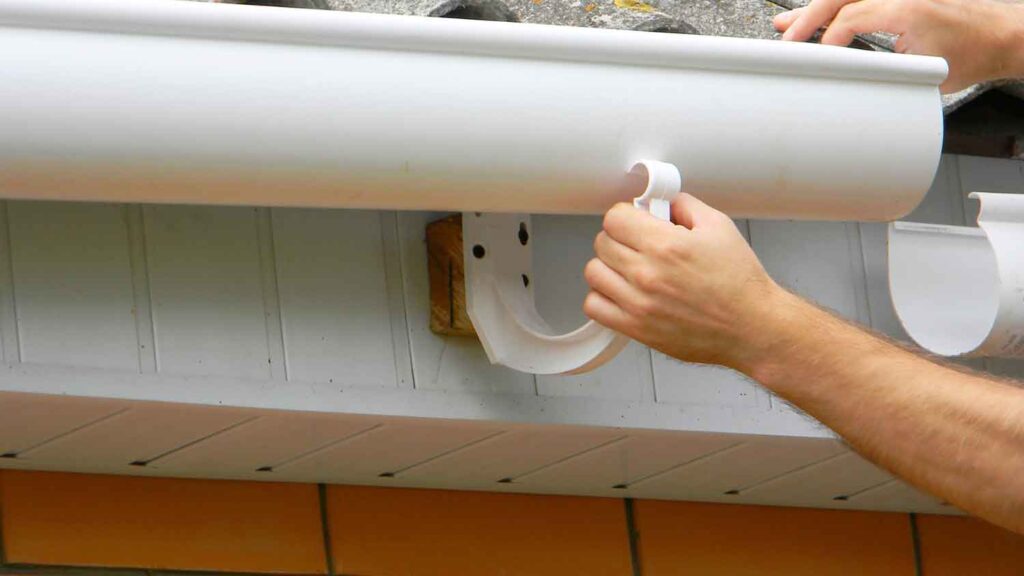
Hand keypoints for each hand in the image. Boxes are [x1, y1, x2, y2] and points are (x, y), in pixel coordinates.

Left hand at [583, 196, 789, 372]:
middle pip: (602, 242)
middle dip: (618, 238)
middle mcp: (647, 273)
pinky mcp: (636, 328)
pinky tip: (621, 293)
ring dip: (608, 266)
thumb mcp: (719, 227)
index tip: (635, 221)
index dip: (625, 215)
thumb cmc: (739, 283)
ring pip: (594, 272)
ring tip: (628, 268)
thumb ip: (685, 206)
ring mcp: (638, 303)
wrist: (751, 327)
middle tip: (636, 244)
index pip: (614, 217)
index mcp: (665, 245)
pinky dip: (602, 297)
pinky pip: (594, 306)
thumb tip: (661, 202)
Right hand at [773, 0, 1023, 92]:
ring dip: (816, 9)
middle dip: (808, 17)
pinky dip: (836, 8)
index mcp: (906, 8)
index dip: (828, 38)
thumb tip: (847, 78)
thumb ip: (882, 71)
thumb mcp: (923, 72)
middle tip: (785, 36)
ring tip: (787, 23)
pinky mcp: (900, 0)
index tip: (814, 57)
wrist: (1001, 37)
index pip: (851, 17)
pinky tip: (818, 17)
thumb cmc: (973, 54)